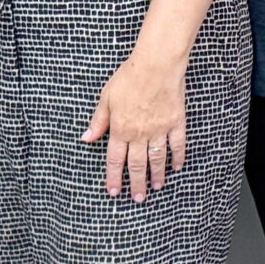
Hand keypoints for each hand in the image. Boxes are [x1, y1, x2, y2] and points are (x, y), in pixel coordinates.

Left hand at [84, 53, 186, 201]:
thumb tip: (86, 138)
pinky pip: (178, 144)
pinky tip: (177, 166)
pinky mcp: (176, 122)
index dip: (114, 177)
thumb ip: (98, 121)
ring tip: (156, 187)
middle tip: (138, 199)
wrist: (156, 65)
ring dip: (156, 175)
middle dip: (136, 184)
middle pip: (137, 165)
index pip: (116, 160)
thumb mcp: (107, 98)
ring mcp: (160, 129)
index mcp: (121, 129)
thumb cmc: (129, 77)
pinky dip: (178, 157)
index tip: (113, 191)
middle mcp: (140, 134)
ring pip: (157, 159)